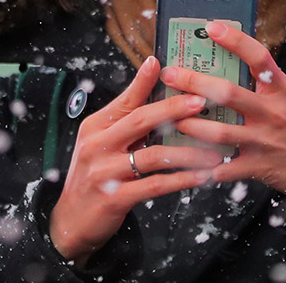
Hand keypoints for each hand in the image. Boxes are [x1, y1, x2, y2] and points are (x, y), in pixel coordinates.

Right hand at [47, 56, 223, 266]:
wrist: (71, 220)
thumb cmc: (94, 176)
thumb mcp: (100, 143)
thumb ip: (123, 122)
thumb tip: (153, 94)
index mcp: (95, 127)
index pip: (124, 100)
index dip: (143, 82)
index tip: (162, 64)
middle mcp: (97, 146)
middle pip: (140, 120)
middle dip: (173, 109)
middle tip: (201, 102)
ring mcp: (104, 172)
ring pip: (153, 156)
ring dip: (188, 152)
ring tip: (213, 152)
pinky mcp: (114, 198)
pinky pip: (154, 186)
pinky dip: (180, 180)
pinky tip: (199, 177)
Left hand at [164, 21, 285, 220]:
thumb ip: (266, 83)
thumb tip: (233, 59)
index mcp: (282, 90)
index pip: (258, 57)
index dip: (234, 40)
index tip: (210, 27)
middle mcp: (273, 113)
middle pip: (228, 93)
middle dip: (194, 83)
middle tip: (170, 74)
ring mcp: (265, 141)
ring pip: (220, 132)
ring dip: (190, 125)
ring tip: (170, 118)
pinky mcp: (259, 167)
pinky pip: (225, 168)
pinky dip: (203, 167)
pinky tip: (184, 162)